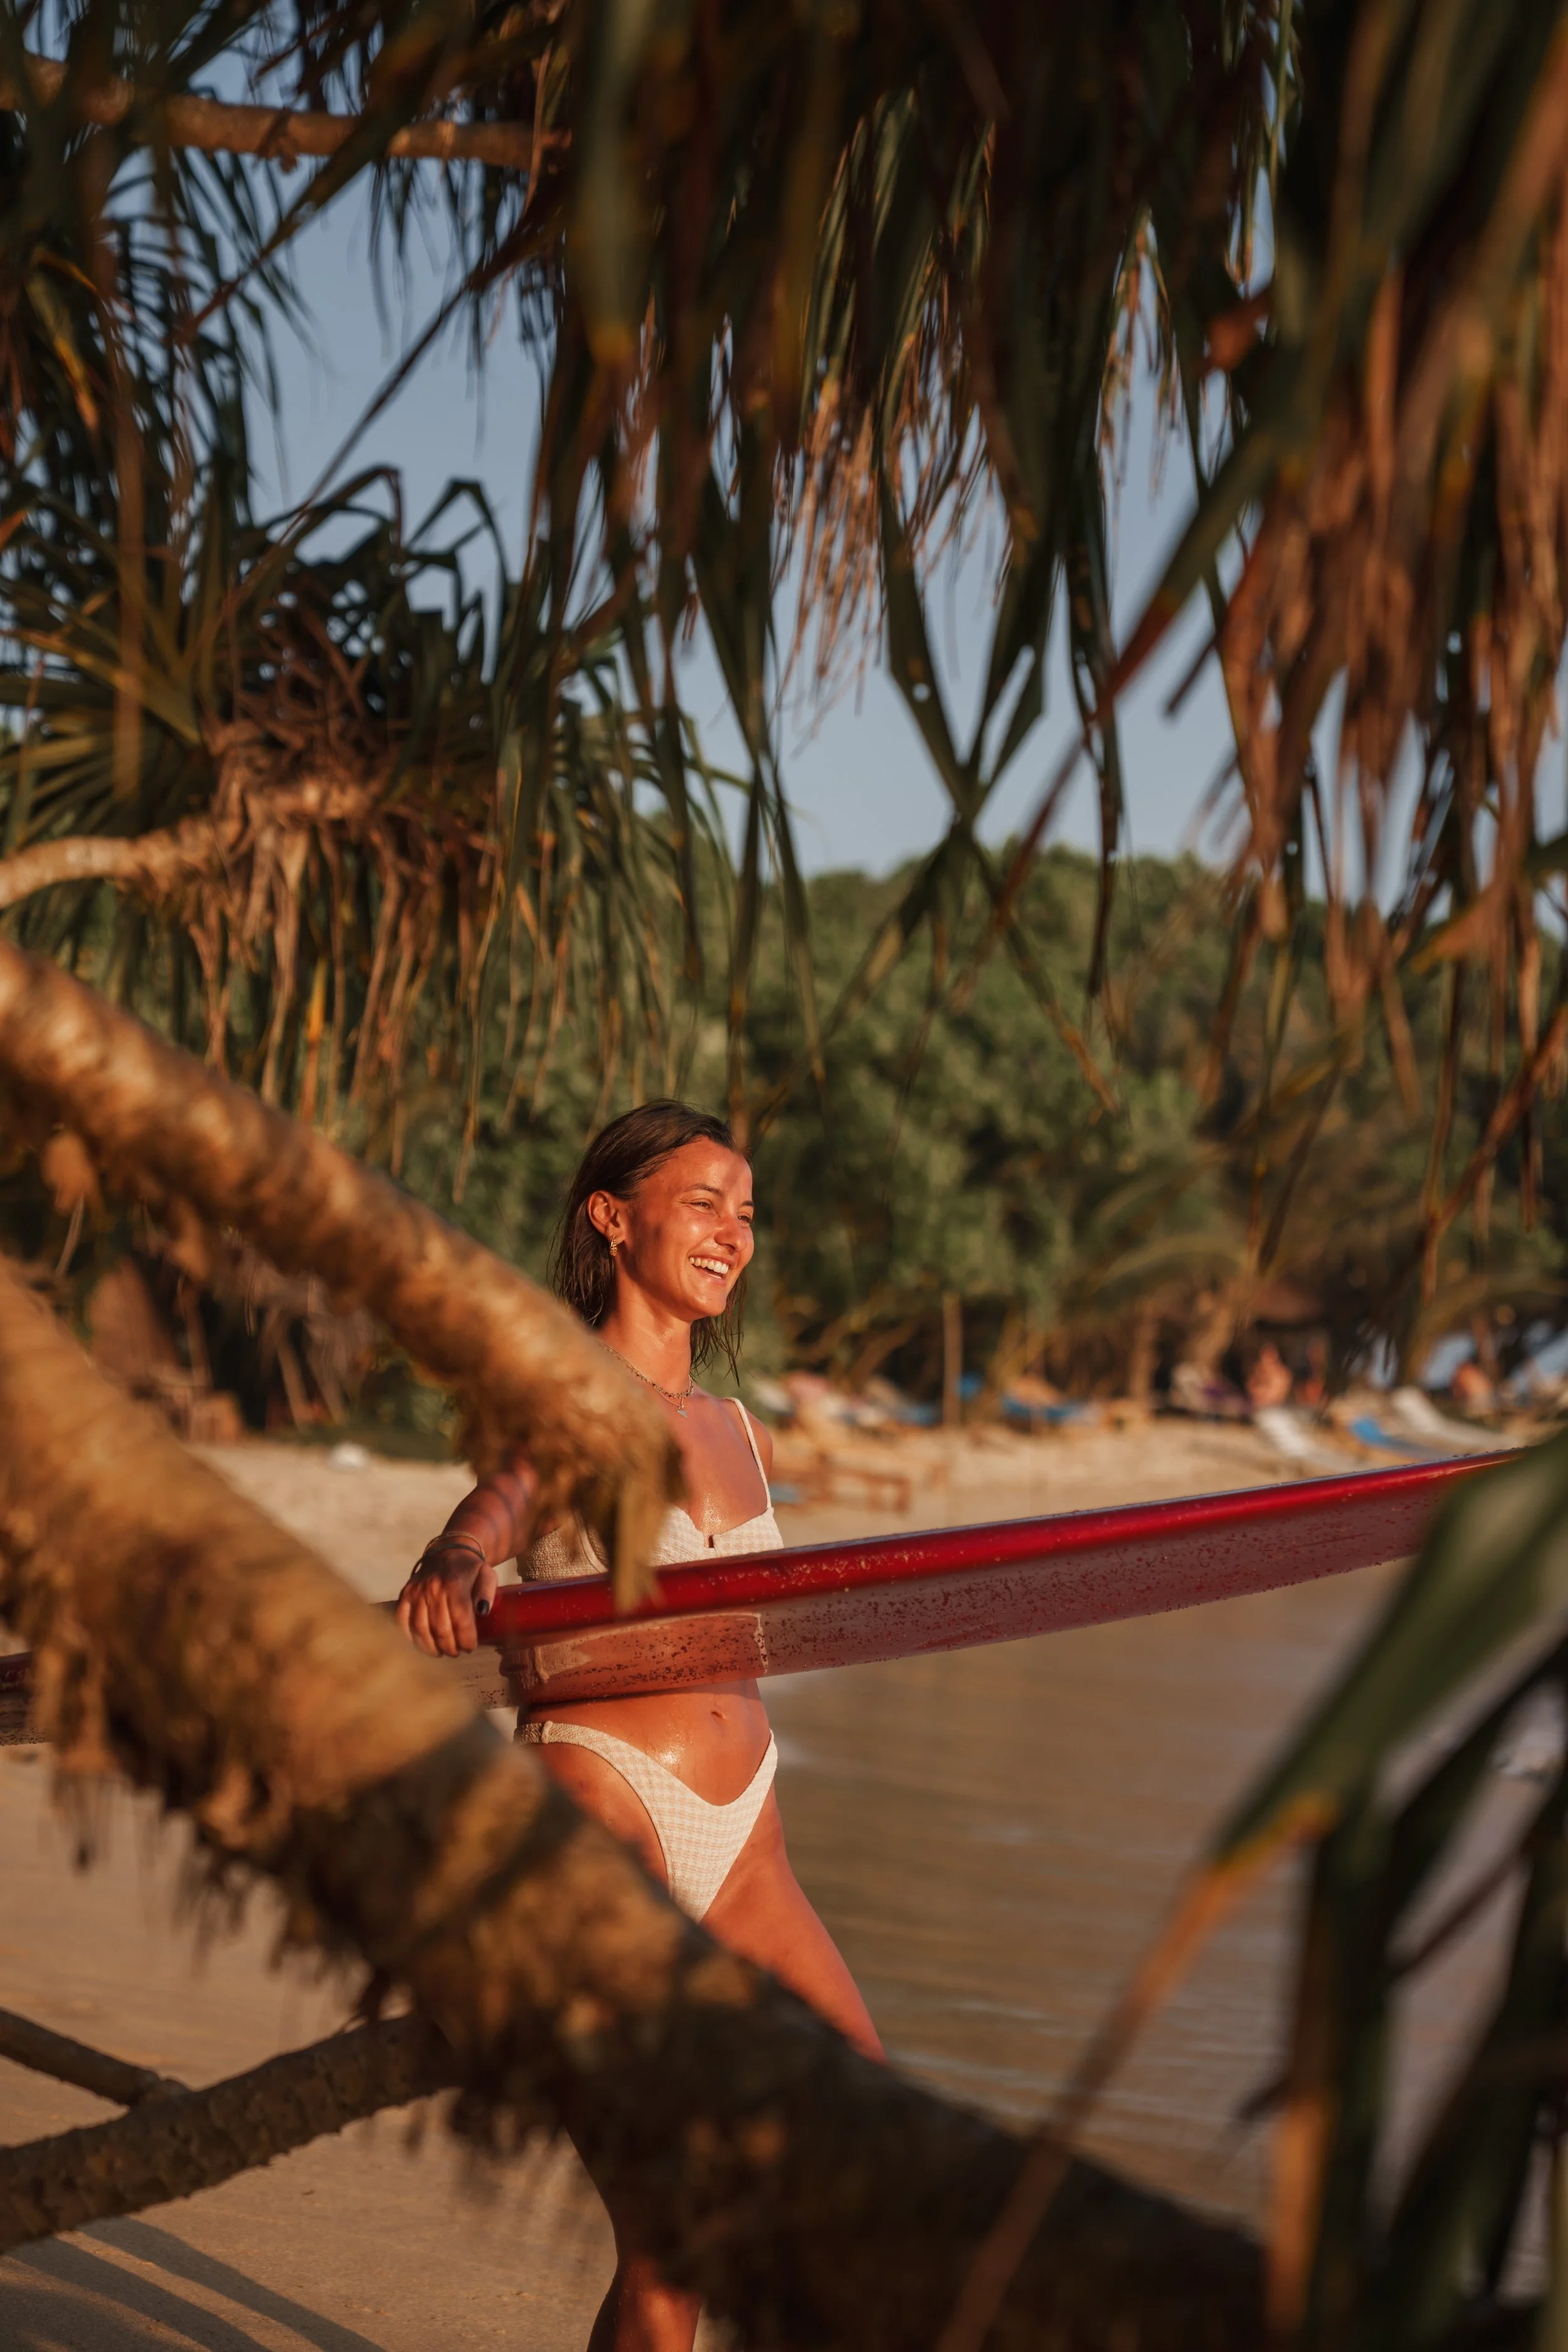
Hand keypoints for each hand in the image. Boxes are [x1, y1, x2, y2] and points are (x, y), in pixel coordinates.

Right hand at [395, 1542, 497, 1656]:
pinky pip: (402, 1620)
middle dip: (450, 1646)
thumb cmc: (470, 1569)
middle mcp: (433, 1588)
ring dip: (430, 1647)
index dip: (467, 1639)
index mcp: (455, 1584)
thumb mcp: (487, 1575)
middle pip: (440, 1628)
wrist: (448, 1551)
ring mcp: (416, 1591)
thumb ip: (488, 1592)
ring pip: (420, 1628)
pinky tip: (421, 1644)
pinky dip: (409, 1637)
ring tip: (440, 1652)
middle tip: (456, 1652)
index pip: (461, 1620)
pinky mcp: (405, 1594)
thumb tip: (483, 1610)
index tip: (471, 1647)